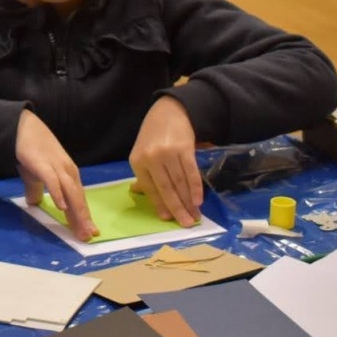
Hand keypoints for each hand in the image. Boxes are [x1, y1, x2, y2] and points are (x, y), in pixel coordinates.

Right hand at [16, 109, 97, 240]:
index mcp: (68, 175)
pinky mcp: (44, 164)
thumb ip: (36, 189)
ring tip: (81, 228)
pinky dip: (58, 194)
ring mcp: (57, 168)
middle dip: (84, 219)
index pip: (78, 199)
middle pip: (78, 198)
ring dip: (77, 212)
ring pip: (71, 192)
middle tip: (89, 237)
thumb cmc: (31, 149)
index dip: (83, 216)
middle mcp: (68, 172)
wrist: (22, 127)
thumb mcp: (36, 174)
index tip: (90, 233)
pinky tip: (62, 207)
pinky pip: (53, 181)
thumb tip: (34, 203)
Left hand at [129, 95, 201, 226]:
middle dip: (177, 208)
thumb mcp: (142, 153)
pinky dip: (195, 188)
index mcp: (137, 161)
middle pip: (165, 188)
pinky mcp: (184, 149)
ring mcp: (168, 153)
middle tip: (186, 224)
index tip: (167, 219)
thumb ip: (144, 174)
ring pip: (179, 183)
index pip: (150, 188)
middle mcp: (151, 158)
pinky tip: (198, 200)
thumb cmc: (154, 136)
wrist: (169, 112)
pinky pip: (190, 172)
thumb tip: (141, 193)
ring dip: (188, 201)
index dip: (159, 204)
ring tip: (195, 216)